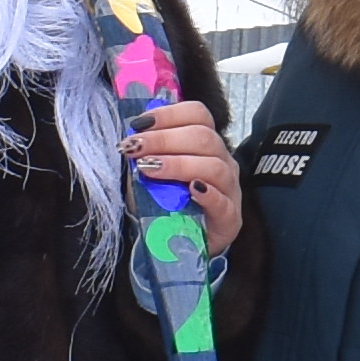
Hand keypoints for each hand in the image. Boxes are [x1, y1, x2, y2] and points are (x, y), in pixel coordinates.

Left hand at [130, 98, 241, 254]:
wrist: (181, 246)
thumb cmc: (165, 206)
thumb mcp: (151, 176)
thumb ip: (144, 157)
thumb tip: (129, 141)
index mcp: (206, 145)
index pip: (198, 115)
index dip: (169, 114)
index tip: (138, 124)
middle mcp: (223, 162)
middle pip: (204, 137)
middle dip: (163, 139)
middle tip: (134, 148)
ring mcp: (230, 189)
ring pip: (214, 166)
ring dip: (178, 164)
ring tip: (149, 169)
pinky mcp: (230, 219)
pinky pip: (224, 203)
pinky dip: (208, 194)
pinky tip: (190, 190)